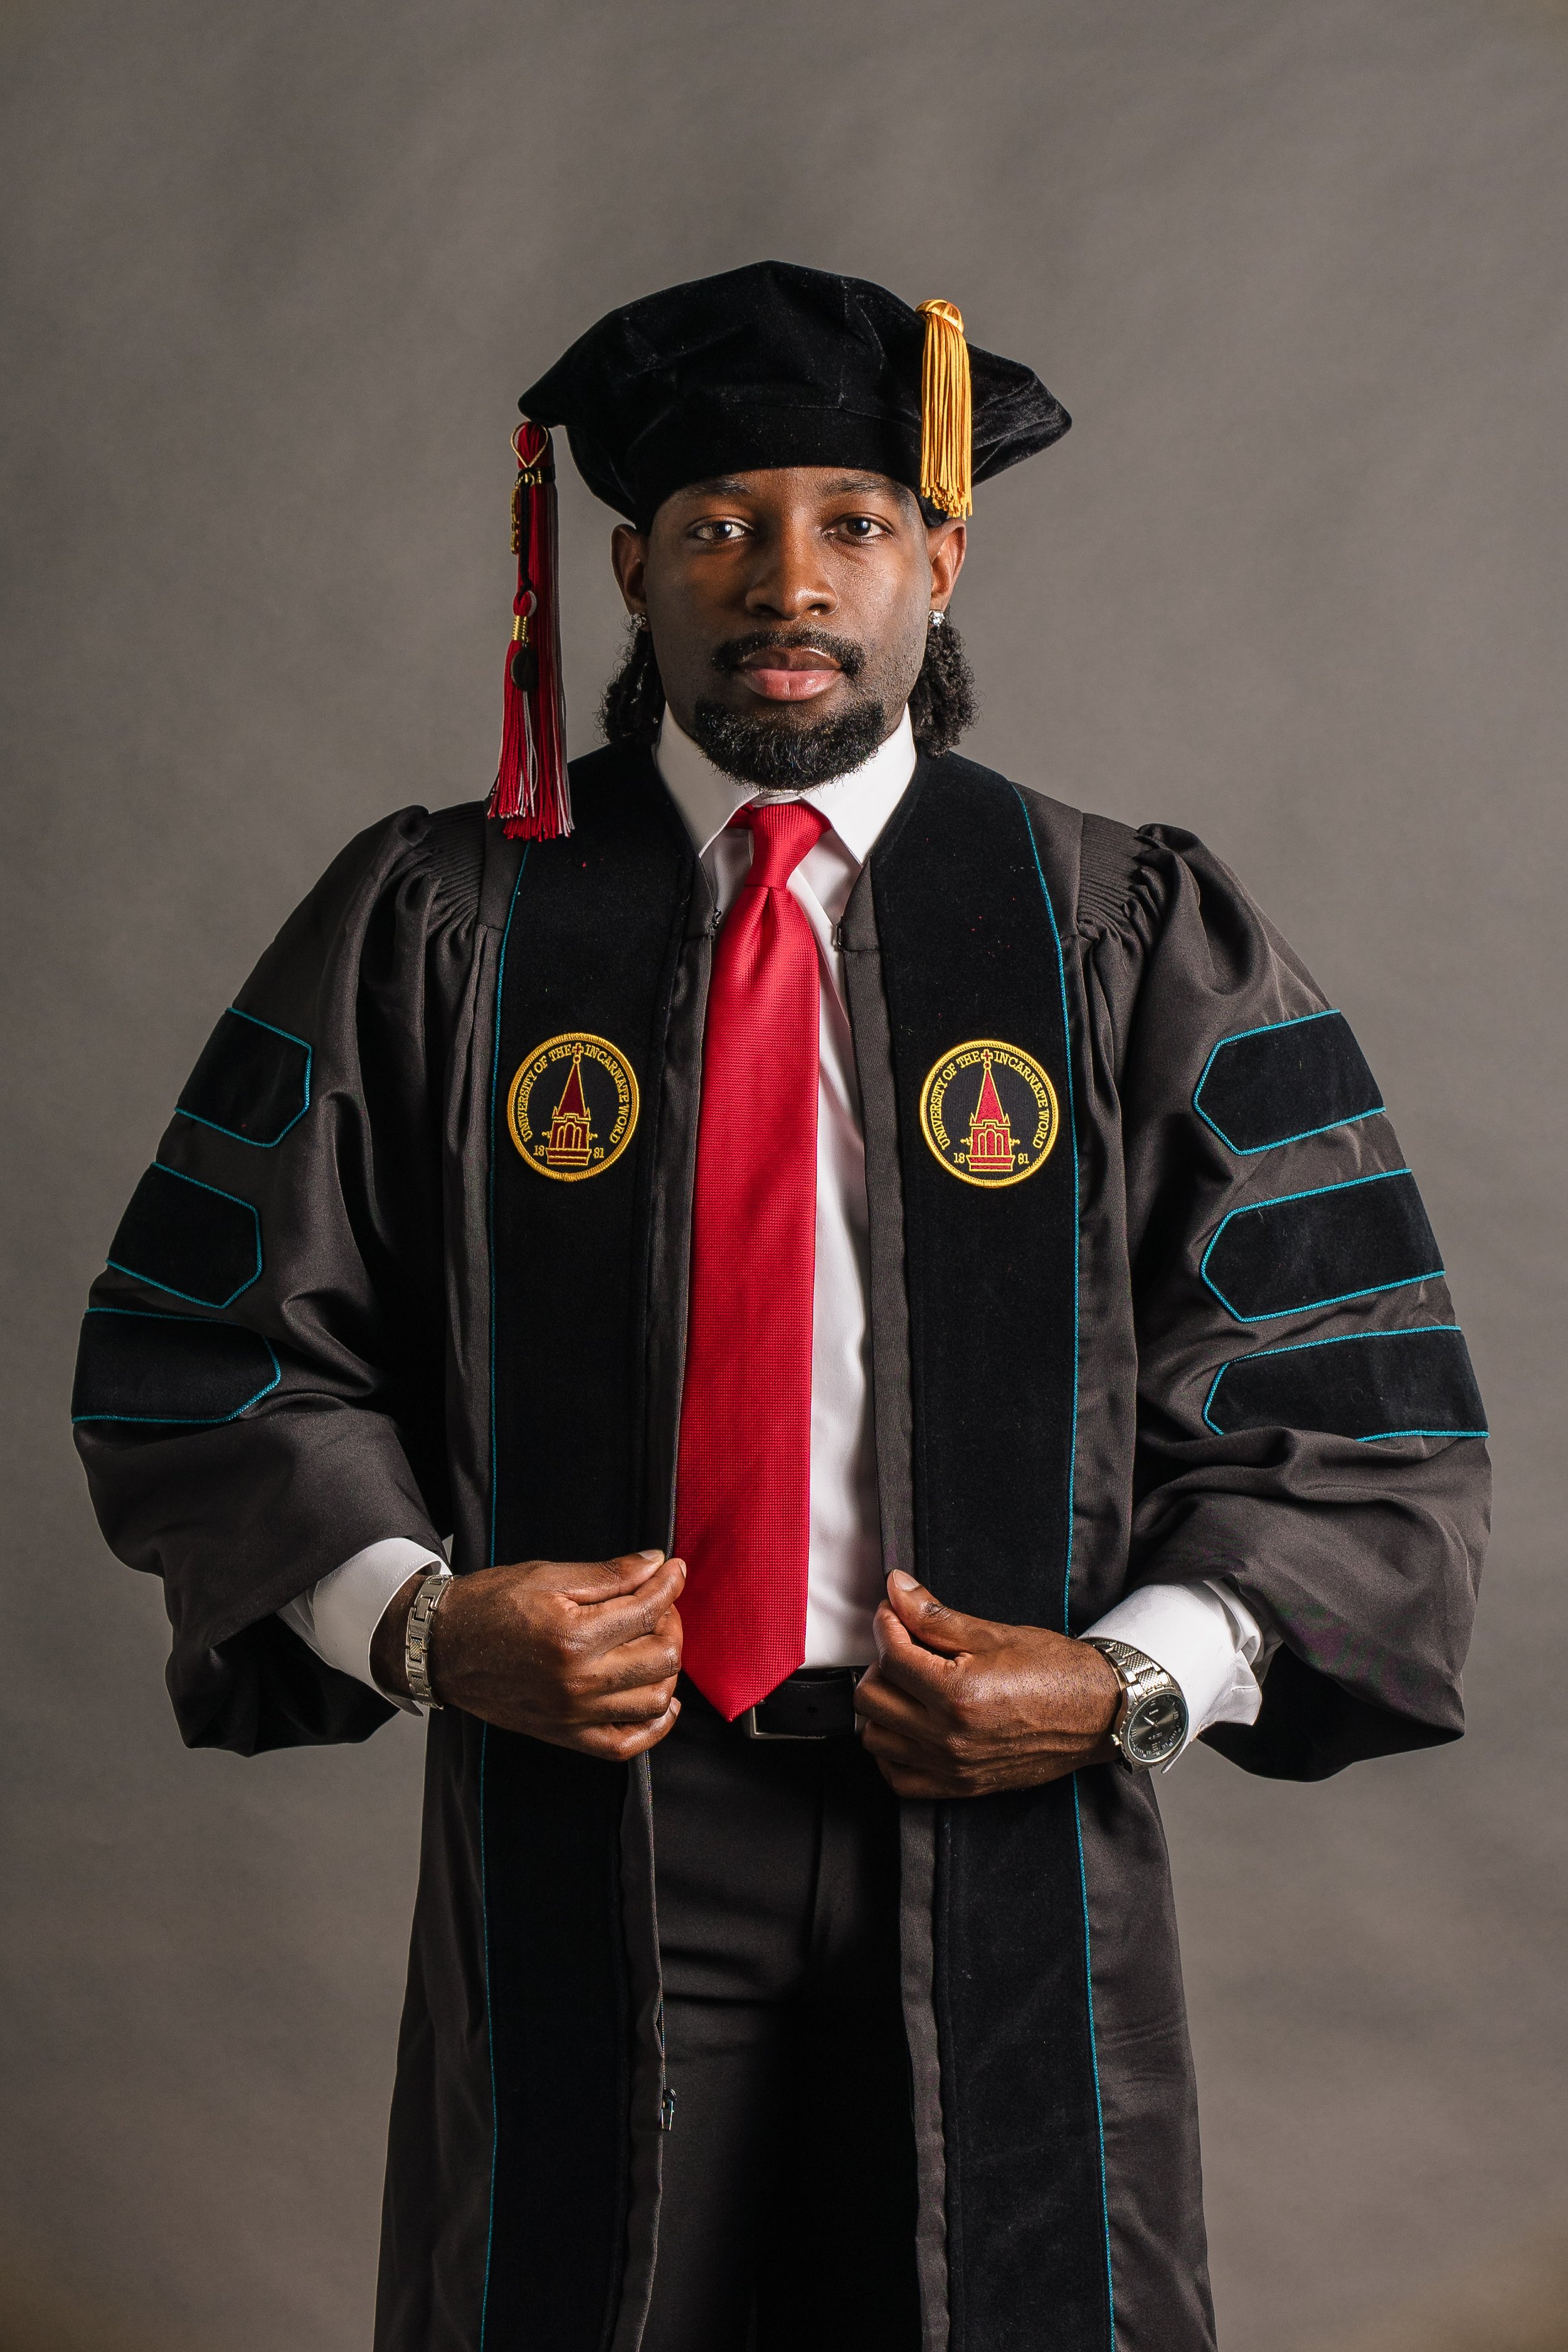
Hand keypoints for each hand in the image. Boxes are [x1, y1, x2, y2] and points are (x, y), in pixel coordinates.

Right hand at [370, 1550, 684, 1759]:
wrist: (442, 1647)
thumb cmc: (489, 1605)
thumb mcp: (547, 1576)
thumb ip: (608, 1574)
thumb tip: (657, 1564)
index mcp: (573, 1636)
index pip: (648, 1611)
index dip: (668, 1584)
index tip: (673, 1570)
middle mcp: (578, 1682)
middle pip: (662, 1658)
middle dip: (671, 1624)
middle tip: (658, 1604)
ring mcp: (573, 1715)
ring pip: (655, 1700)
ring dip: (667, 1669)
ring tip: (653, 1642)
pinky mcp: (566, 1734)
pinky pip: (626, 1745)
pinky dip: (654, 1725)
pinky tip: (661, 1699)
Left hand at [853, 1569, 1119, 1797]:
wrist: (1097, 1713)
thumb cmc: (1055, 1671)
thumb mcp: (993, 1634)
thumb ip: (935, 1615)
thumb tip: (897, 1589)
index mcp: (958, 1694)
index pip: (891, 1657)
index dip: (886, 1624)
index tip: (894, 1613)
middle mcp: (950, 1736)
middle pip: (871, 1699)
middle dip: (880, 1664)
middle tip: (903, 1648)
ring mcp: (953, 1766)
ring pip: (875, 1738)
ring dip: (881, 1707)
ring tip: (907, 1686)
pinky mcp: (960, 1786)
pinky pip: (898, 1777)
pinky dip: (892, 1751)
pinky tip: (908, 1725)